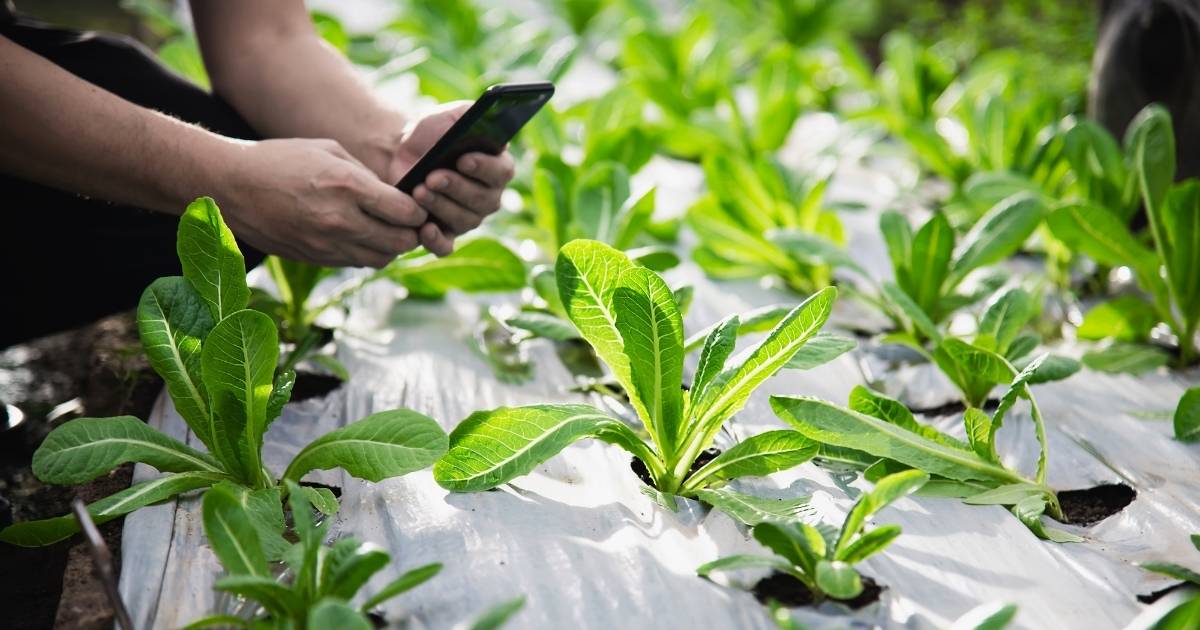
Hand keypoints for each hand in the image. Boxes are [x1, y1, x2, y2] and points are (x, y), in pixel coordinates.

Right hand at [219, 138, 426, 267]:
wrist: (230, 186)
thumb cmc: (280, 160)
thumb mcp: (329, 151)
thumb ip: (366, 175)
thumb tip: (394, 195)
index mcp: (347, 187)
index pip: (405, 212)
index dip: (418, 211)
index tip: (417, 205)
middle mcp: (340, 221)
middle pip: (399, 242)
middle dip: (411, 233)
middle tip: (409, 222)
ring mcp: (326, 244)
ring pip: (380, 259)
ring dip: (390, 247)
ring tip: (385, 230)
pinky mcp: (315, 259)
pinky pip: (355, 262)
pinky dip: (366, 252)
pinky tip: (360, 236)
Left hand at [386, 102, 515, 254]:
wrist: (398, 155)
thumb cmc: (429, 135)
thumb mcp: (449, 117)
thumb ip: (469, 113)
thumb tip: (486, 119)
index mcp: (496, 168)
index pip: (501, 172)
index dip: (484, 168)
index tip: (463, 159)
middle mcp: (488, 197)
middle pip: (483, 200)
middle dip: (456, 188)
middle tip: (433, 176)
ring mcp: (468, 218)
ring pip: (463, 220)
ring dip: (441, 206)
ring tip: (419, 190)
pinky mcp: (444, 235)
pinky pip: (446, 247)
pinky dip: (436, 241)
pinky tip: (424, 228)